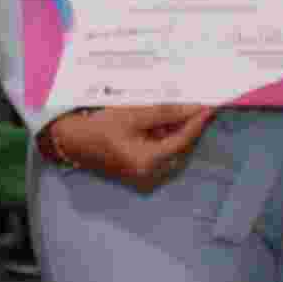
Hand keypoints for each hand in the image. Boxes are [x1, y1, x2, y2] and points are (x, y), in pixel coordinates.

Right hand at [42, 102, 216, 192]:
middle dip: (186, 126)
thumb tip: (193, 108)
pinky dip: (162, 138)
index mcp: (149, 163)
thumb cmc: (99, 127)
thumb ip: (166, 112)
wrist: (72, 141)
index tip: (210, 107)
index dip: (197, 122)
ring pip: (171, 150)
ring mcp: (145, 176)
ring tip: (170, 110)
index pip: (183, 140)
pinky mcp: (140, 172)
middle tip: (194, 105)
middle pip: (180, 148)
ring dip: (174, 131)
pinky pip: (160, 153)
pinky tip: (157, 123)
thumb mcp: (134, 115)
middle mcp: (150, 175)